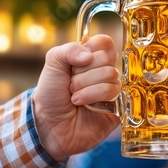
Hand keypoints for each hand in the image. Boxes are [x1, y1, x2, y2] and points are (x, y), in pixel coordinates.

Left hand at [32, 35, 120, 160]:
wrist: (49, 125)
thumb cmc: (51, 95)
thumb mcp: (52, 64)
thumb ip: (68, 50)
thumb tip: (88, 56)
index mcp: (92, 57)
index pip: (105, 42)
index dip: (91, 50)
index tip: (76, 63)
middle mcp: (104, 71)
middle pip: (108, 57)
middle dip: (83, 72)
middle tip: (71, 83)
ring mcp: (112, 87)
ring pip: (110, 74)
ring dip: (85, 86)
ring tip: (73, 97)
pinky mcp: (118, 104)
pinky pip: (112, 91)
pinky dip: (91, 96)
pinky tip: (82, 103)